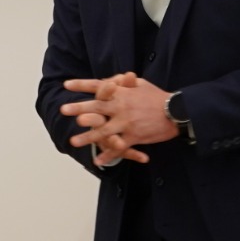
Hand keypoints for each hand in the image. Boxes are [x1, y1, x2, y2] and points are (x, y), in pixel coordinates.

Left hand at [61, 72, 178, 161]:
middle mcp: (121, 107)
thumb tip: (112, 80)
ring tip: (73, 141)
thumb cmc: (158, 97)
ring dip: (87, 136)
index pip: (98, 86)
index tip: (66, 85)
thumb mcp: (141, 84)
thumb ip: (124, 82)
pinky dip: (108, 155)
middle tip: (63, 110)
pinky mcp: (134, 136)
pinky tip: (97, 160)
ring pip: (103, 130)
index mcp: (121, 92)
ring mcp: (126, 122)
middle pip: (96, 107)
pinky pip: (118, 147)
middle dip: (78, 108)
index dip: (82, 85)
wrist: (176, 112)